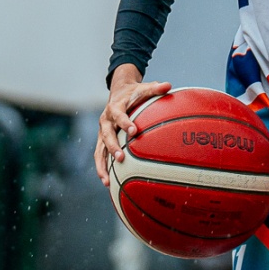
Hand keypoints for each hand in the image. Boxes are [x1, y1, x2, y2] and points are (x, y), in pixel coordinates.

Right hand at [95, 66, 171, 185]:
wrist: (118, 93)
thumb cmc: (134, 93)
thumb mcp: (144, 88)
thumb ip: (155, 88)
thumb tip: (169, 85)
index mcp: (115, 108)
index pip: (119, 115)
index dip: (125, 122)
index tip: (134, 131)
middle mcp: (105, 121)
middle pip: (107, 135)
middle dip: (113, 147)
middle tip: (121, 158)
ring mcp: (102, 133)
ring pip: (99, 150)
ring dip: (102, 165)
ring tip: (106, 181)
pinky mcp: (102, 141)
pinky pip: (100, 156)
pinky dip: (102, 169)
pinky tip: (107, 184)